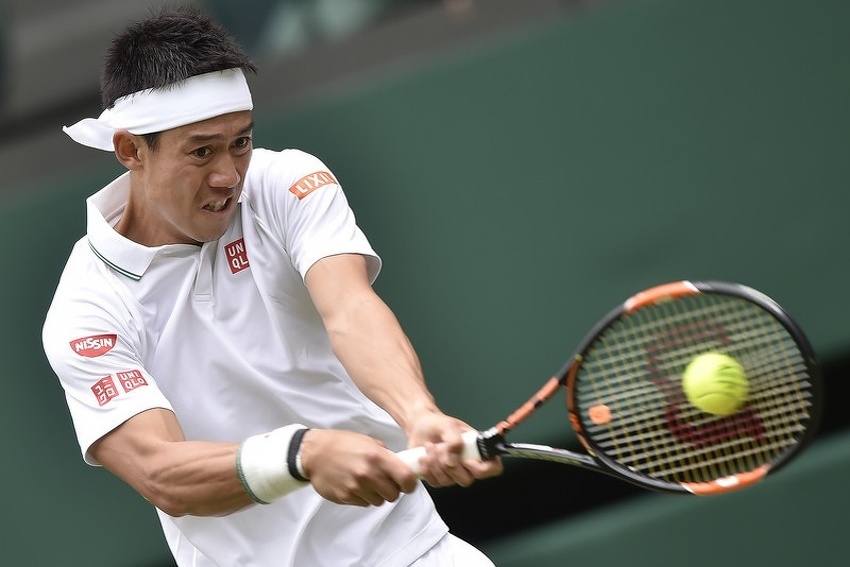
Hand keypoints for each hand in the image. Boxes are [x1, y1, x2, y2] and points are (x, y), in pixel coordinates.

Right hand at [298, 429, 418, 506]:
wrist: (314, 453)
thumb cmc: (341, 444)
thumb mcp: (367, 441)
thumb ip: (385, 455)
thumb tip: (401, 466)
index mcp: (377, 457)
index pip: (406, 478)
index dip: (410, 484)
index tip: (408, 484)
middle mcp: (368, 473)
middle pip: (394, 495)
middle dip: (392, 490)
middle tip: (384, 483)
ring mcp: (356, 487)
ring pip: (379, 501)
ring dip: (376, 494)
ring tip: (366, 482)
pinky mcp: (345, 497)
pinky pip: (363, 503)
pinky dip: (362, 497)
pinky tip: (354, 485)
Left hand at [404, 411, 503, 487]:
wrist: (419, 427)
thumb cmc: (437, 423)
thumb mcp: (449, 425)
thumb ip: (455, 440)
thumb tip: (452, 461)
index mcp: (478, 449)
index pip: (493, 468)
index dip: (481, 469)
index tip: (465, 459)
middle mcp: (468, 464)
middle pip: (466, 480)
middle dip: (449, 465)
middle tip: (440, 447)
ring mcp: (453, 473)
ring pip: (447, 482)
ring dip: (434, 463)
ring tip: (430, 446)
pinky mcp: (438, 478)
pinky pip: (434, 483)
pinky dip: (426, 469)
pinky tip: (424, 456)